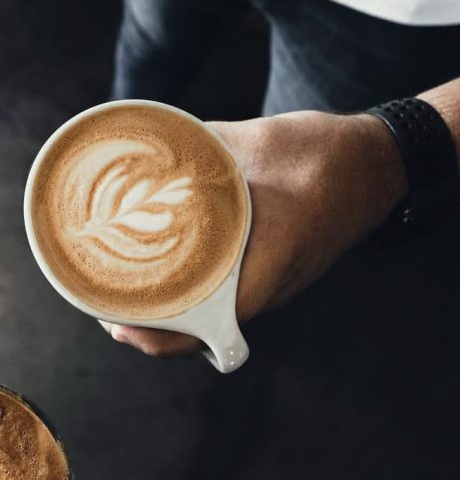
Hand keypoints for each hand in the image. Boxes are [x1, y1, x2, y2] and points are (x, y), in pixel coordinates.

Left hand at [100, 110, 406, 356]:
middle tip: (103, 306)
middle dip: (148, 326)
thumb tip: (142, 147)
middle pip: (198, 332)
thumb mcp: (252, 145)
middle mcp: (266, 290)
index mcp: (265, 269)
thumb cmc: (323, 157)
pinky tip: (162, 274)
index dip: (155, 334)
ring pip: (209, 317)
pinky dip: (189, 294)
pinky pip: (223, 297)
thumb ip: (198, 149)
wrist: (377, 163)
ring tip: (121, 296)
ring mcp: (270, 287)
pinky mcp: (270, 275)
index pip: (204, 329)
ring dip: (166, 313)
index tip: (117, 323)